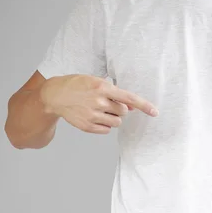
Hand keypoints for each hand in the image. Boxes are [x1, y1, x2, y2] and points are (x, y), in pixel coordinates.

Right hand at [39, 74, 157, 133]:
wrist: (55, 95)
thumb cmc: (78, 86)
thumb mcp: (96, 82)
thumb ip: (115, 94)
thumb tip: (132, 106)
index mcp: (103, 87)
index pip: (129, 98)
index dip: (144, 105)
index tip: (155, 112)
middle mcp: (99, 102)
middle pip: (124, 112)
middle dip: (119, 109)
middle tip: (106, 103)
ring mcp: (93, 115)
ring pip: (116, 123)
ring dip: (112, 118)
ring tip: (99, 110)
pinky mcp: (87, 126)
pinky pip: (106, 130)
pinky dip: (104, 125)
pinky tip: (93, 116)